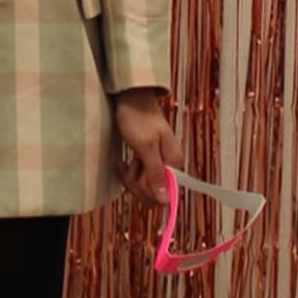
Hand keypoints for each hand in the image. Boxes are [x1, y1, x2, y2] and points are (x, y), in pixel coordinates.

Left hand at [112, 87, 183, 206]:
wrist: (129, 97)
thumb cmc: (138, 116)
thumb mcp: (145, 146)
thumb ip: (155, 174)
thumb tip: (166, 201)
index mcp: (174, 164)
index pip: (165, 196)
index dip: (147, 190)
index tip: (136, 176)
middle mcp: (168, 166)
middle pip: (153, 193)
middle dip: (136, 182)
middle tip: (131, 163)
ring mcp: (156, 164)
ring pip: (143, 186)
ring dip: (130, 176)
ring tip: (127, 160)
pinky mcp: (145, 161)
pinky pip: (137, 178)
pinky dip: (127, 173)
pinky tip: (123, 163)